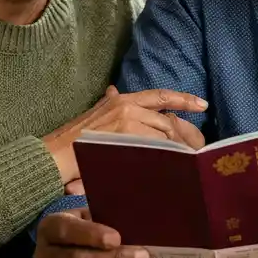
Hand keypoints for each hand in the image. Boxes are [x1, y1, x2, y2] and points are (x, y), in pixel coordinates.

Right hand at [42, 86, 206, 183]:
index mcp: (122, 100)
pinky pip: (154, 148)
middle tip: (197, 149)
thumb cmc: (74, 140)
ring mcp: (127, 123)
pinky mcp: (126, 139)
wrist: (55, 154)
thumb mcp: (95, 114)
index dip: (182, 99)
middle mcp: (127, 107)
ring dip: (176, 150)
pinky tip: (171, 166)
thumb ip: (110, 104)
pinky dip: (165, 157)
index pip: (159, 95)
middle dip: (184, 135)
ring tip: (186, 163)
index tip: (202, 104)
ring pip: (164, 136)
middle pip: (167, 120)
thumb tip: (114, 90)